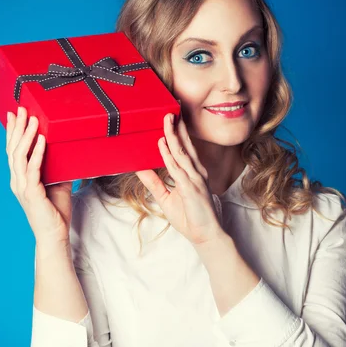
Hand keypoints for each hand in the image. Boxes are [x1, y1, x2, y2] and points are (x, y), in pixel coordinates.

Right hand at [6, 106, 72, 244]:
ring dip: (27, 136)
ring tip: (33, 120)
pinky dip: (37, 154)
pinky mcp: (32, 194)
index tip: (14, 115)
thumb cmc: (55, 212)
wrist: (54, 235)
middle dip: (17, 128)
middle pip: (13, 149)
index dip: (13, 132)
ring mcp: (22, 187)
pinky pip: (33, 170)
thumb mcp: (58, 185)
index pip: (13, 151)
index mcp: (20, 179)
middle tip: (21, 109)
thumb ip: (59, 169)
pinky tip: (42, 141)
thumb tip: (67, 153)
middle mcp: (17, 181)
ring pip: (20, 156)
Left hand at [135, 112, 222, 245]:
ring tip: (166, 120)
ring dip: (173, 136)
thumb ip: (154, 182)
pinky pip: (178, 169)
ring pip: (182, 153)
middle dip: (177, 127)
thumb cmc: (190, 218)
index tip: (171, 119)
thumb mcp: (166, 198)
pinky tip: (162, 146)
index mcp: (193, 174)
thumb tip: (140, 169)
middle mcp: (196, 173)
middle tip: (169, 110)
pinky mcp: (192, 189)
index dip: (178, 133)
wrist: (206, 236)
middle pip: (185, 145)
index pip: (185, 149)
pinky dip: (169, 156)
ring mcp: (195, 180)